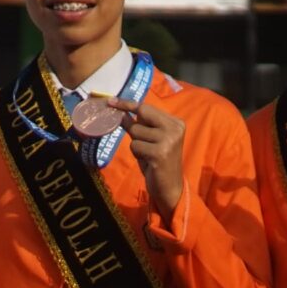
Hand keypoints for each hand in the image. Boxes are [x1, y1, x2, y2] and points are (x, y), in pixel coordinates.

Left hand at [109, 97, 186, 217]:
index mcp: (175, 123)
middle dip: (134, 127)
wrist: (169, 187)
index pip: (146, 107)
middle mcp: (175, 128)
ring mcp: (169, 140)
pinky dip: (137, 153)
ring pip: (135, 131)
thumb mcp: (148, 140)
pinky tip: (149, 161)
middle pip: (141, 114)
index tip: (110, 100)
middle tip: (140, 141)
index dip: (127, 104)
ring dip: (136, 144)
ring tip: (148, 154)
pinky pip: (135, 145)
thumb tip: (119, 111)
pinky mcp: (160, 152)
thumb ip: (136, 125)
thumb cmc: (157, 162)